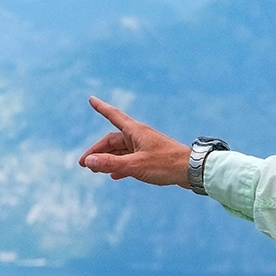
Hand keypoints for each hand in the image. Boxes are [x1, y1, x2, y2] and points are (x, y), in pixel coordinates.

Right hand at [78, 97, 192, 187]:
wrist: (192, 171)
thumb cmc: (166, 164)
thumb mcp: (135, 166)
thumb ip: (111, 163)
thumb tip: (89, 162)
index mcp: (136, 131)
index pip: (113, 115)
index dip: (101, 108)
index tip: (92, 99)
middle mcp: (140, 136)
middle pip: (113, 140)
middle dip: (98, 151)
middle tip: (83, 164)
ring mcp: (146, 146)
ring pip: (122, 151)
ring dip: (108, 159)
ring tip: (95, 170)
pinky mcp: (152, 157)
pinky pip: (131, 159)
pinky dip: (121, 166)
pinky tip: (115, 176)